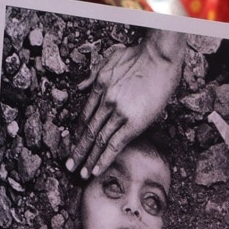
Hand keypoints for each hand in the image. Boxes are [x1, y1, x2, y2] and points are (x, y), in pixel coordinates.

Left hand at [66, 29, 186, 179]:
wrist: (160, 56)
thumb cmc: (141, 54)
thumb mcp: (110, 59)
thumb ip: (94, 73)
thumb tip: (80, 86)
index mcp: (99, 86)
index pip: (85, 115)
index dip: (78, 132)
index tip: (74, 143)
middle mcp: (104, 101)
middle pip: (86, 130)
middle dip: (77, 150)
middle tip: (69, 166)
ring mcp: (117, 112)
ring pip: (97, 140)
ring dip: (88, 159)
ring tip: (80, 174)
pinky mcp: (132, 122)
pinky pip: (114, 145)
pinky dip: (104, 159)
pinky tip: (96, 170)